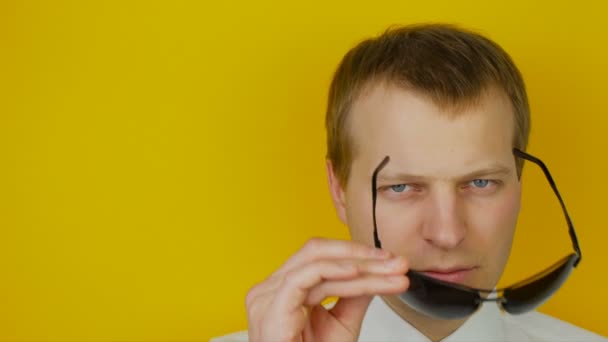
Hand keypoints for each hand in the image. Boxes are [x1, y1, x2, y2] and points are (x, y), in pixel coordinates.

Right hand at [245, 237, 408, 341]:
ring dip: (359, 265)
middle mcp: (271, 289)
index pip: (321, 258)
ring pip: (317, 262)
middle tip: (395, 262)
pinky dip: (334, 270)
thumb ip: (354, 297)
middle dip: (361, 255)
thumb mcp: (340, 325)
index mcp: (282, 290)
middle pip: (317, 253)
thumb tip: (379, 272)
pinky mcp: (271, 305)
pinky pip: (305, 276)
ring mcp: (267, 296)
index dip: (357, 256)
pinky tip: (357, 271)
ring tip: (388, 270)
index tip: (391, 262)